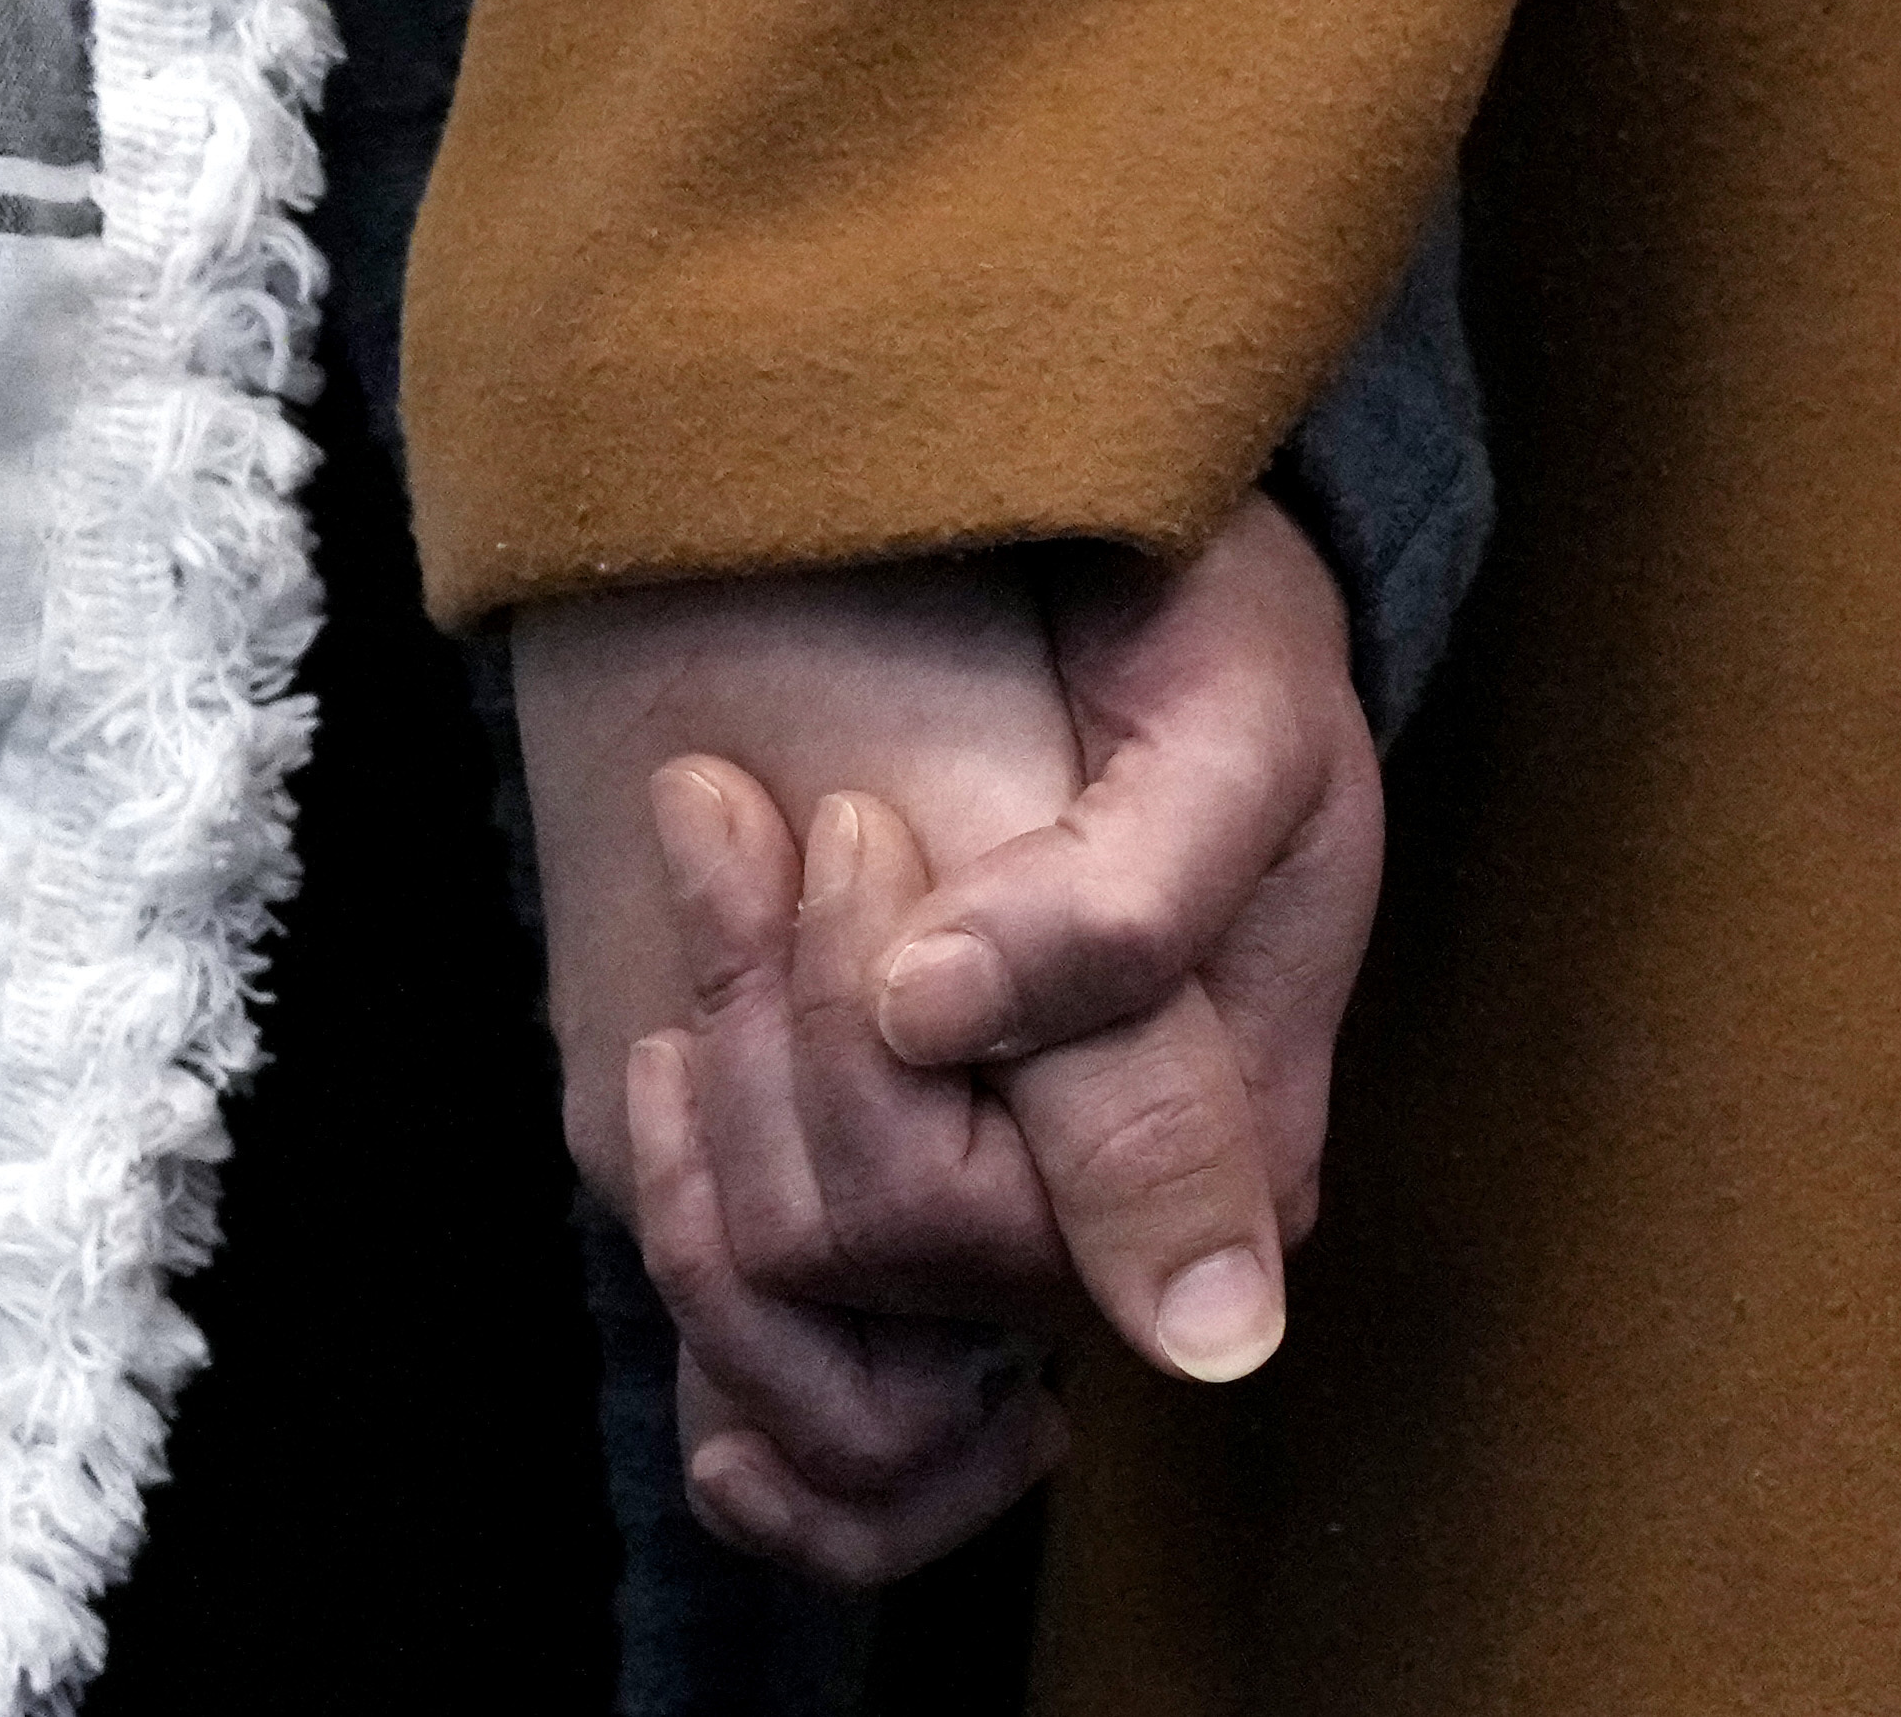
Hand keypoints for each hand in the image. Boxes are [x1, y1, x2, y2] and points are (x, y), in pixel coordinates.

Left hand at [513, 499, 1381, 1583]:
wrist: (1148, 580)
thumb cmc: (1216, 635)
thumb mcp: (1234, 727)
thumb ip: (1124, 899)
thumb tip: (941, 1031)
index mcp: (1227, 1157)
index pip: (948, 1212)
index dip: (840, 1031)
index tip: (838, 811)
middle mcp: (1111, 1237)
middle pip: (838, 1252)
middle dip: (761, 1023)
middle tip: (730, 802)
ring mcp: (1002, 1231)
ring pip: (770, 1284)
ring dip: (706, 1070)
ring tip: (704, 852)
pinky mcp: (901, 1189)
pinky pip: (755, 1319)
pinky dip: (683, 1184)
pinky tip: (666, 1049)